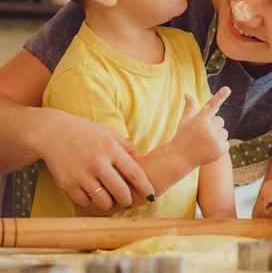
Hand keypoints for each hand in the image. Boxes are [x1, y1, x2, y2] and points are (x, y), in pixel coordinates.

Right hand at [37, 108, 154, 210]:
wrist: (54, 133)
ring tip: (111, 201)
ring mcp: (82, 174)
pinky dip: (91, 202)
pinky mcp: (67, 183)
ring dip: (110, 204)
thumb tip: (145, 163)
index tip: (151, 196)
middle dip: (128, 200)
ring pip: (103, 201)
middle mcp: (98, 162)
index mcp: (112, 149)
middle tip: (128, 201)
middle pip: (120, 191)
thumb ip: (128, 148)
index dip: (145, 187)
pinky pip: (85, 202)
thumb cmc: (87, 133)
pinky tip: (93, 197)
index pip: (135, 173)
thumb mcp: (111, 135)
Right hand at [171, 87, 230, 166]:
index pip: (212, 105)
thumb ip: (190, 107)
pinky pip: (226, 143)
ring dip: (217, 136)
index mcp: (199, 119)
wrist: (180, 158)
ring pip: (224, 132)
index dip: (220, 96)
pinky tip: (209, 149)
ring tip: (205, 142)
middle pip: (220, 121)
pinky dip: (220, 146)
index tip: (228, 88)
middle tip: (202, 133)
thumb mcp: (185, 121)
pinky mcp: (220, 150)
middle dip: (214, 125)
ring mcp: (215, 140)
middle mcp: (208, 129)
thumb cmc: (183, 136)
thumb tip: (188, 94)